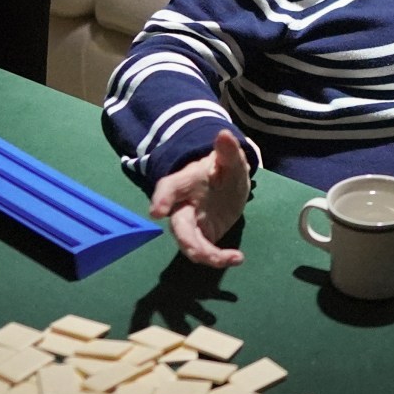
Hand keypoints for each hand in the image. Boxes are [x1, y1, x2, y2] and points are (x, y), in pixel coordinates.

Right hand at [149, 129, 250, 267]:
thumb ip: (228, 151)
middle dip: (186, 240)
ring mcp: (191, 224)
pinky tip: (237, 258)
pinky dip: (218, 258)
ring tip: (232, 258)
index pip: (169, 188)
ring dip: (207, 255)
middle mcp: (182, 206)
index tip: (156, 212)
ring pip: (190, 244)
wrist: (229, 184)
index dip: (161, 199)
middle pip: (178, 225)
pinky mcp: (202, 237)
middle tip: (200, 254)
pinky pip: (204, 251)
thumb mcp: (230, 160)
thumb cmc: (224, 169)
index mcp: (185, 182)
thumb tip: (224, 135)